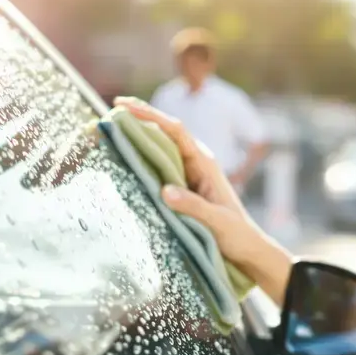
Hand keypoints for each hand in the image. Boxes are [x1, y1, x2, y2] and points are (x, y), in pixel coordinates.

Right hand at [115, 97, 290, 303]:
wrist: (246, 249)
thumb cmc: (236, 234)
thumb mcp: (217, 221)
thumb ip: (193, 206)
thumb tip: (164, 190)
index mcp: (204, 163)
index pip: (175, 130)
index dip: (150, 115)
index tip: (125, 106)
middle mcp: (194, 162)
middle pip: (163, 133)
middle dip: (138, 119)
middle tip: (110, 111)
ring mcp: (186, 174)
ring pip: (158, 149)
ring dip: (136, 138)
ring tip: (109, 130)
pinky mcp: (180, 187)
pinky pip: (157, 167)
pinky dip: (139, 159)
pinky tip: (121, 158)